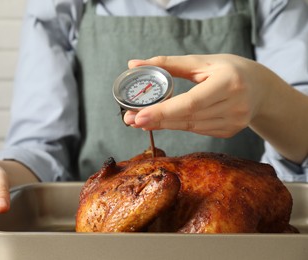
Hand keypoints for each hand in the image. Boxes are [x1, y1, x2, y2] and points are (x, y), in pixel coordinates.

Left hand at [124, 54, 267, 137]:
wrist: (260, 88)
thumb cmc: (230, 69)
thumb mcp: (202, 61)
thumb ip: (167, 63)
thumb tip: (135, 63)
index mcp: (229, 83)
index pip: (191, 102)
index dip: (164, 112)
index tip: (139, 116)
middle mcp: (234, 106)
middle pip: (187, 118)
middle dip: (156, 120)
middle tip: (130, 119)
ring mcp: (234, 122)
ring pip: (190, 127)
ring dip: (163, 125)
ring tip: (140, 121)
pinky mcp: (229, 132)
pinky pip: (197, 130)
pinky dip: (178, 125)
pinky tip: (162, 122)